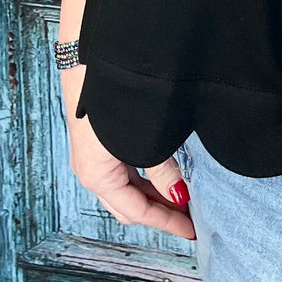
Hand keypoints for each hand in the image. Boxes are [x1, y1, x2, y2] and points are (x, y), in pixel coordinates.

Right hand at [60, 64, 195, 240]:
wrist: (90, 52)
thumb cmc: (111, 91)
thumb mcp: (143, 135)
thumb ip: (163, 168)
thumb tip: (180, 193)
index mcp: (97, 175)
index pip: (137, 211)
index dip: (166, 222)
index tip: (190, 229)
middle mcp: (90, 171)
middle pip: (128, 206)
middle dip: (159, 213)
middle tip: (189, 218)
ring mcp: (91, 156)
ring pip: (124, 190)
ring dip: (151, 197)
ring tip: (180, 199)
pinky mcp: (96, 141)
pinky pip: (120, 173)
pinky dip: (142, 180)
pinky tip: (161, 176)